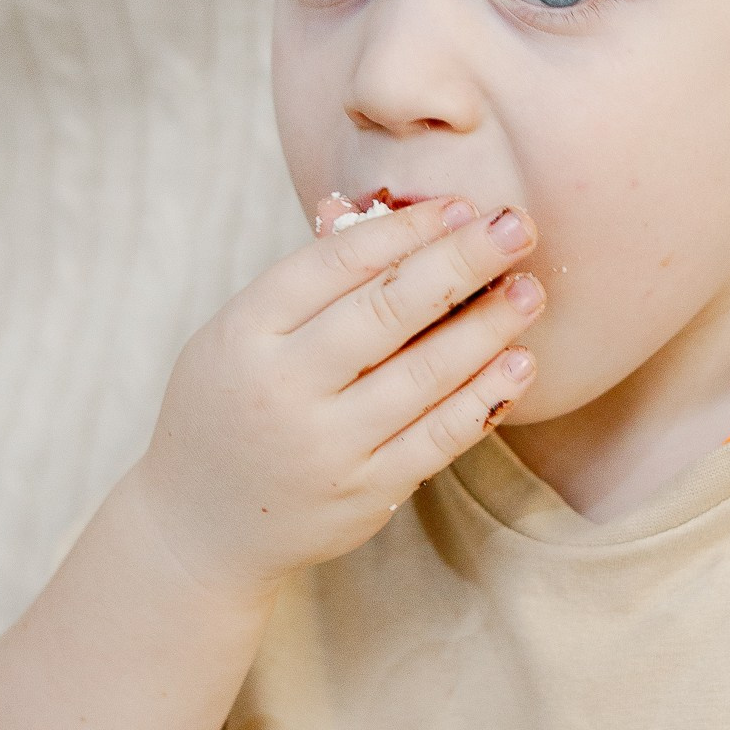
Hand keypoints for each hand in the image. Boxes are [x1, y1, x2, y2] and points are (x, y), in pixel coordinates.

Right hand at [135, 197, 542, 591]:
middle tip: (517, 226)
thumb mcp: (240, 335)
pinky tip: (518, 362)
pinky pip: (436, 438)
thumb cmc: (231, 406)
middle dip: (460, 262)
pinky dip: (483, 398)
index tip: (459, 205)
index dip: (404, 229)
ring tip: (530, 290)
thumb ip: (308, 281)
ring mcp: (326, 446)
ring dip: (487, 327)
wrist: (199, 525)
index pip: (335, 263)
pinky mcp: (364, 494)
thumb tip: (385, 212)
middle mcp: (284, 387)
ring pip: (423, 375)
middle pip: (386, 310)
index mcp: (246, 332)